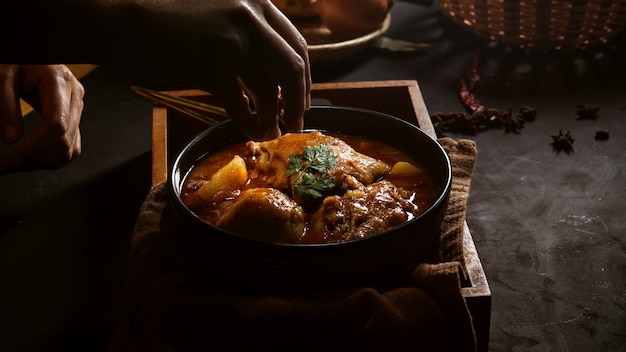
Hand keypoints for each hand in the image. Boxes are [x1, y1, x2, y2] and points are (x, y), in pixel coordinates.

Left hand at [0, 65, 83, 173]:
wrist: (30, 52)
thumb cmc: (18, 57)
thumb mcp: (3, 75)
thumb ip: (6, 106)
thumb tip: (12, 139)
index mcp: (60, 83)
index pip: (56, 125)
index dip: (35, 148)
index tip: (12, 160)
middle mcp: (75, 97)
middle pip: (65, 141)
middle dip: (36, 159)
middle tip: (8, 166)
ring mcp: (77, 108)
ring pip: (71, 148)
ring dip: (44, 162)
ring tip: (18, 164)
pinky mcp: (73, 117)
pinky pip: (70, 144)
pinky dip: (51, 157)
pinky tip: (32, 158)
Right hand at [115, 0, 310, 140]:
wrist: (126, 20)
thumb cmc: (171, 20)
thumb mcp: (222, 14)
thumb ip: (250, 35)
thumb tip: (275, 77)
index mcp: (257, 4)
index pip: (297, 45)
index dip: (305, 77)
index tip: (303, 98)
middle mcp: (251, 19)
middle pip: (292, 68)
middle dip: (298, 101)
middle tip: (297, 121)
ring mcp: (232, 42)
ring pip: (269, 91)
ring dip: (274, 118)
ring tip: (272, 132)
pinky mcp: (211, 67)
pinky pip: (240, 106)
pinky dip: (248, 123)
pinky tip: (249, 131)